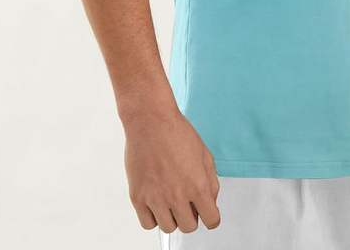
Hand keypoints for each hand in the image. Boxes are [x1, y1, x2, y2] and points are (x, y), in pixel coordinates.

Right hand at [123, 102, 221, 233]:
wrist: (151, 121)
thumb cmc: (177, 132)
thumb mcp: (205, 154)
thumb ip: (211, 181)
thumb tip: (210, 201)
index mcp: (198, 185)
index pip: (211, 220)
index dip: (211, 217)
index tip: (207, 214)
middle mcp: (178, 195)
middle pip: (189, 227)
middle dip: (191, 216)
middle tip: (187, 203)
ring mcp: (156, 198)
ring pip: (169, 228)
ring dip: (172, 218)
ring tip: (170, 201)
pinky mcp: (138, 197)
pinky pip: (148, 223)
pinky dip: (153, 217)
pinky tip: (156, 202)